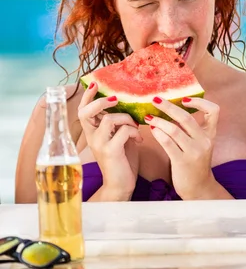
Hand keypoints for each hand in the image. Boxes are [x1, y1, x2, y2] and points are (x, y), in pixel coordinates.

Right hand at [78, 82, 141, 199]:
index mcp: (93, 132)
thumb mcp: (119, 138)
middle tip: (115, 99)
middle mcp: (92, 137)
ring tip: (135, 128)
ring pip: (109, 118)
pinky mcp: (110, 151)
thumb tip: (127, 106)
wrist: (121, 185)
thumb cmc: (122, 161)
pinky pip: (123, 131)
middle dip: (100, 101)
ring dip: (126, 119)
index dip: (88, 96)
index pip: (84, 110)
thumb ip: (118, 124)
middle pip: (86, 112)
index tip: (94, 83)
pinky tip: (139, 139)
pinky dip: (134, 132)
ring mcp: (99, 144)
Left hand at [144, 97, 219, 199]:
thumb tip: (172, 110)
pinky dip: (158, 133)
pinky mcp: (182, 161)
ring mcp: (194, 152)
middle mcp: (204, 141)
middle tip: (156, 100)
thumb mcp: (199, 144)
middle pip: (186, 117)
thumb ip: (191, 129)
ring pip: (174, 129)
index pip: (214, 110)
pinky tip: (152, 129)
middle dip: (169, 106)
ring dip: (159, 120)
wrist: (199, 188)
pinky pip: (168, 143)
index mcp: (210, 134)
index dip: (200, 102)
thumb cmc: (195, 163)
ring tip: (148, 116)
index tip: (184, 99)